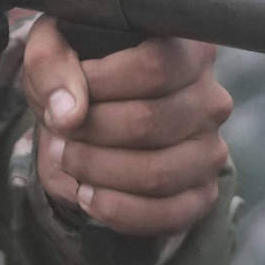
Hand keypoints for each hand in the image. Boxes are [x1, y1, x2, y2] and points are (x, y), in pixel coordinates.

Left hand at [16, 19, 234, 237]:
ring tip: (70, 160)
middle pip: (151, 122)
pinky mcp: (202, 193)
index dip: (99, 85)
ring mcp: (211, 150)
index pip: (154, 67)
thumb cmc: (80, 74)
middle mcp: (211, 99)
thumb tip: (68, 112)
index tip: (66, 94)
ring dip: (98, 172)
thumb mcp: (55, 50)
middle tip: (60, 133)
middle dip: (91, 133)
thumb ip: (52, 65)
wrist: (96, 119)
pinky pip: (167, 215)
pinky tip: (88, 196)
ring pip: (158, 173)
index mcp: (188, 50)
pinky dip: (118, 211)